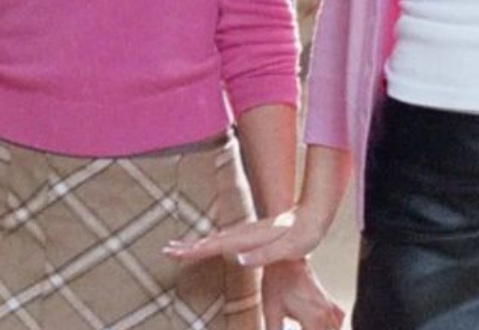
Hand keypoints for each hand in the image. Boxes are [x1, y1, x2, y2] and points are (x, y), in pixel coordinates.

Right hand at [164, 210, 324, 267]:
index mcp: (247, 238)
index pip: (214, 245)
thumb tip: (239, 260)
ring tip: (179, 247)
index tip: (174, 251)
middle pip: (208, 241)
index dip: (193, 250)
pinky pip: (223, 239)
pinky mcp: (249, 234)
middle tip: (167, 250)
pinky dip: (209, 243)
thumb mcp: (286, 248)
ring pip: (214, 239)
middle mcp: (242, 233)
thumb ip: (263, 255)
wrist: (311, 217)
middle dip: (187, 246)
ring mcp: (245, 232)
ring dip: (195, 243)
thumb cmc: (302, 235)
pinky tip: (207, 246)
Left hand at [262, 258, 345, 329]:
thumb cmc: (277, 281)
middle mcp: (327, 315)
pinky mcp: (329, 304)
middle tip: (297, 329)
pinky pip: (336, 323)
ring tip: (302, 328)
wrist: (285, 259)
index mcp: (314, 318)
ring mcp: (330, 309)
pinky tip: (317, 328)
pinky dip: (330, 329)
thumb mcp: (271, 310)